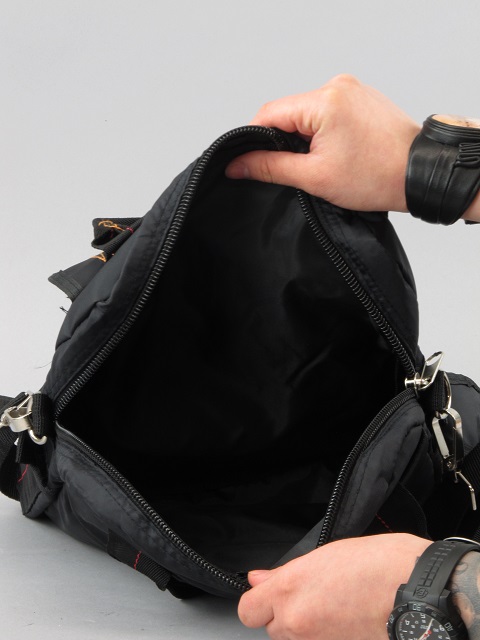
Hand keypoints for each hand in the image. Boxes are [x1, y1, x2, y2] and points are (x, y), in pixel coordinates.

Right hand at [226, 74, 419, 212]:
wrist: (419, 173)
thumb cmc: (377, 176)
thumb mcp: (314, 177)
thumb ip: (269, 168)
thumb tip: (237, 165)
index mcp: (324, 100)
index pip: (269, 114)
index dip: (255, 141)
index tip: (253, 163)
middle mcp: (337, 86)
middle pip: (287, 113)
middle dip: (285, 143)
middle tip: (301, 170)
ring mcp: (351, 89)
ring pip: (306, 114)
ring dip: (304, 139)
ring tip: (326, 162)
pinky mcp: (360, 97)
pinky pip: (326, 112)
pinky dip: (322, 133)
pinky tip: (338, 152)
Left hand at [238, 533, 431, 639]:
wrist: (417, 592)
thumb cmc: (379, 564)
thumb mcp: (325, 555)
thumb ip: (285, 573)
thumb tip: (259, 579)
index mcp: (290, 588)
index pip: (248, 610)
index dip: (258, 601)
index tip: (268, 593)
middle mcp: (297, 620)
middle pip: (271, 628)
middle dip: (284, 615)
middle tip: (311, 597)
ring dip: (304, 628)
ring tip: (332, 608)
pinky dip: (325, 637)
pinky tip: (343, 622)